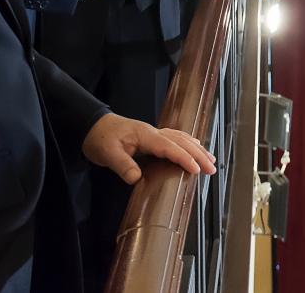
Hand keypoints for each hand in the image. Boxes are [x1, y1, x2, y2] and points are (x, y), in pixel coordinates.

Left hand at [82, 113, 215, 184]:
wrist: (92, 126)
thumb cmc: (100, 138)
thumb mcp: (107, 153)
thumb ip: (123, 165)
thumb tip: (137, 179)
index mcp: (146, 136)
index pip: (170, 147)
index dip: (184, 158)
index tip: (196, 169)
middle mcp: (153, 132)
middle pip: (181, 142)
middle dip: (198, 154)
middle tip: (212, 168)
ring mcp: (154, 133)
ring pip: (181, 138)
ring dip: (197, 148)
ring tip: (211, 159)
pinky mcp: (152, 137)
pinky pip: (175, 138)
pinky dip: (188, 143)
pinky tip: (194, 147)